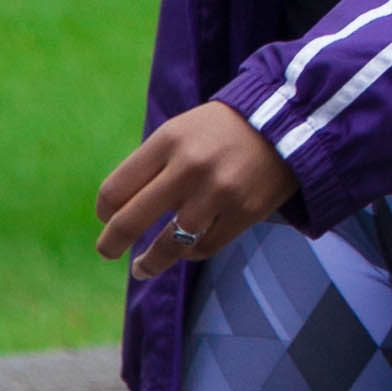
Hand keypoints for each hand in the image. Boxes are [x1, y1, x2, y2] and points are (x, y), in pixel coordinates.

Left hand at [100, 99, 296, 280]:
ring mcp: (218, 193)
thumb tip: (119, 210)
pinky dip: (190, 252)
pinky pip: (204, 247)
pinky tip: (185, 250)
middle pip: (131, 220)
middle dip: (111, 244)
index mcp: (168, 141)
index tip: (108, 217)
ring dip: (150, 262)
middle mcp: (189, 167)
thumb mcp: (181, 130)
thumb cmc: (222, 130)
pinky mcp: (244, 213)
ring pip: (169, 244)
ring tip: (142, 268)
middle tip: (107, 252)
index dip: (106, 210)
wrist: (285, 122)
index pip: (116, 189)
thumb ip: (152, 164)